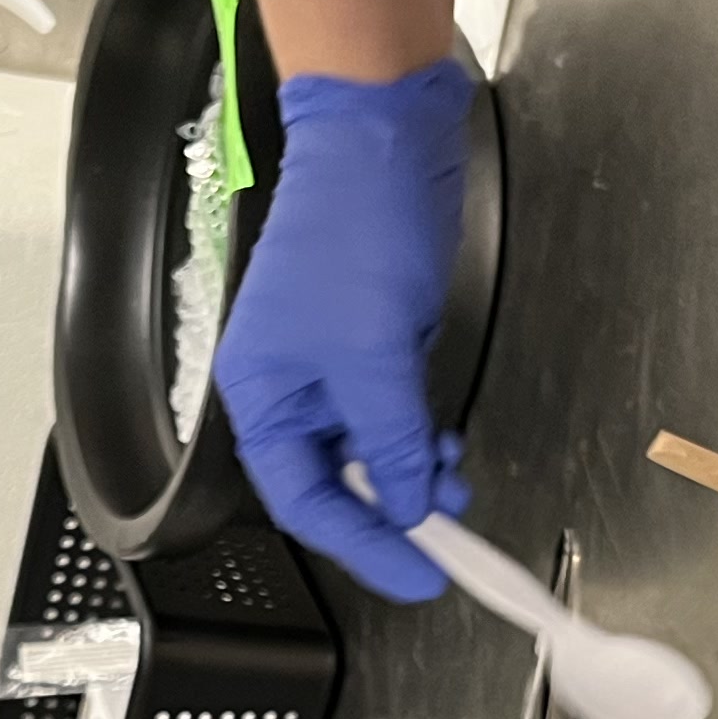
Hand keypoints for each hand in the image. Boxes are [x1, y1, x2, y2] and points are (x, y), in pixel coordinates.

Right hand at [213, 60, 472, 598]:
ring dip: (416, 475)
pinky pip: (396, 414)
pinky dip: (423, 436)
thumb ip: (390, 442)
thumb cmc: (353, 229)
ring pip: (372, 451)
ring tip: (455, 481)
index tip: (417, 576)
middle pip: (335, 482)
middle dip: (393, 511)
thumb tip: (408, 504)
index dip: (362, 546)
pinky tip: (446, 441)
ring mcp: (334, 364)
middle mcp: (291, 386)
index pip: (304, 501)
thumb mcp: (375, 356)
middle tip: (447, 538)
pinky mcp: (376, 342)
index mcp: (262, 393)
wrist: (383, 142)